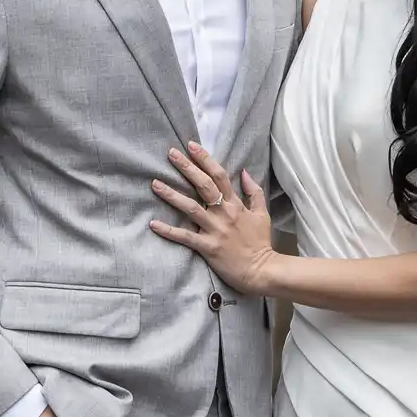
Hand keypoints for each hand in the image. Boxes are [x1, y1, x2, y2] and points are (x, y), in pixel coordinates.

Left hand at [149, 141, 276, 295]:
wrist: (262, 270)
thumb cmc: (261, 242)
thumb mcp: (262, 214)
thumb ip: (254, 192)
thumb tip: (245, 172)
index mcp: (236, 204)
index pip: (219, 176)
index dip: (205, 159)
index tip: (191, 145)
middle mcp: (224, 213)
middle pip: (203, 185)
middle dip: (186, 167)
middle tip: (171, 153)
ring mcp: (215, 230)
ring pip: (191, 208)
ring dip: (172, 195)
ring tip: (155, 184)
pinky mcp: (208, 247)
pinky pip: (185, 237)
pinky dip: (168, 230)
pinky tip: (153, 223)